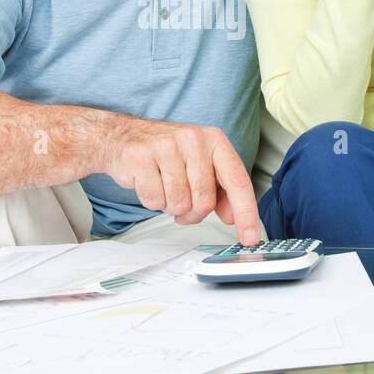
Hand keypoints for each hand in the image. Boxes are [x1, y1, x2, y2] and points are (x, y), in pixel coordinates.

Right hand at [102, 119, 261, 245]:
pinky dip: (152, 201)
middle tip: (183, 201)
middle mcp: (194, 139)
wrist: (123, 137)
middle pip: (205, 201)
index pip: (237, 181)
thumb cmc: (165, 152)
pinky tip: (149, 183)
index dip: (246, 213)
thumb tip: (232, 216)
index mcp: (214, 140)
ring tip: (164, 187)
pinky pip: (154, 201)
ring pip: (180, 205)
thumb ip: (220, 189)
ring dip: (171, 206)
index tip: (250, 237)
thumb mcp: (199, 163)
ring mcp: (167, 147)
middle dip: (193, 212)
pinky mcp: (142, 158)